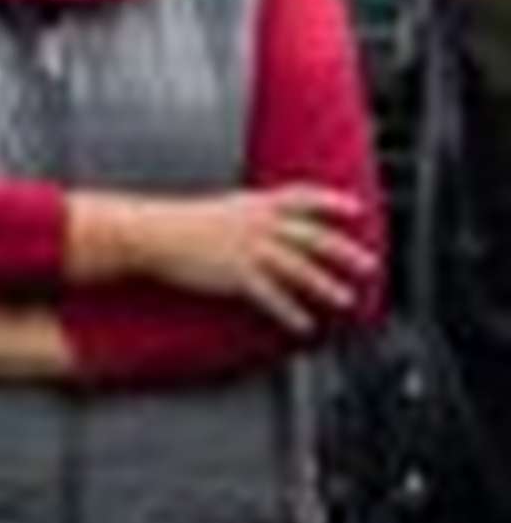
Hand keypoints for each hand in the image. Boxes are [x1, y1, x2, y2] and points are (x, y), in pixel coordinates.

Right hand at [70, 185, 376, 332]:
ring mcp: (252, 250)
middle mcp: (261, 225)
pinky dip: (291, 312)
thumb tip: (253, 224)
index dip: (333, 203)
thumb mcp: (216, 210)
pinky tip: (304, 324)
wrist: (152, 234)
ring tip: (345, 298)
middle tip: (369, 264)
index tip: (355, 209)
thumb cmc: (173, 223)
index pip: (305, 198)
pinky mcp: (239, 276)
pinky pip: (273, 296)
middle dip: (345, 252)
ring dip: (326, 285)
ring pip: (301, 268)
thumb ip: (242, 216)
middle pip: (314, 238)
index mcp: (256, 204)